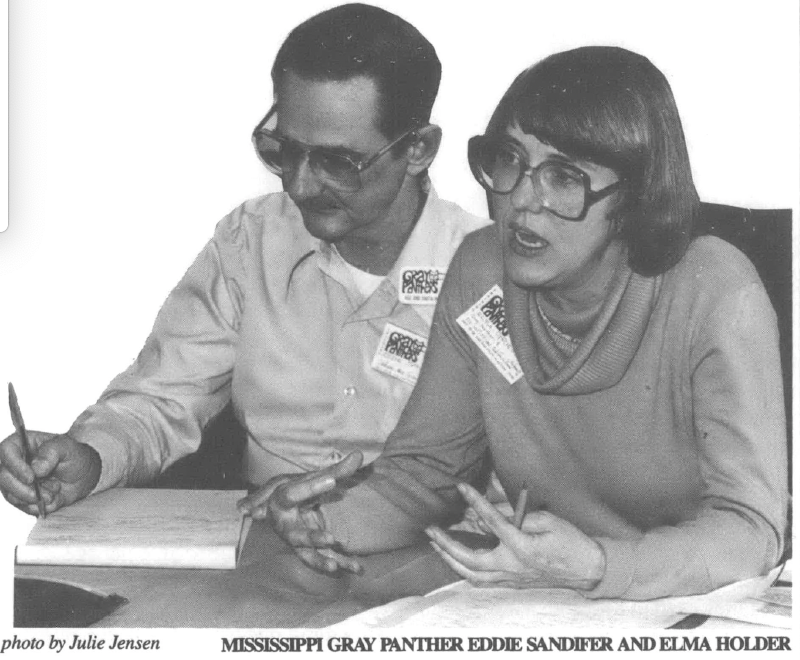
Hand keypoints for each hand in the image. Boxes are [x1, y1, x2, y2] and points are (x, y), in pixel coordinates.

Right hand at [0, 431, 100, 514]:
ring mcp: (17, 482)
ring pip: (11, 495)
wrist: (83, 475)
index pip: (6, 451)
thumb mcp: (68, 448)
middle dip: (21, 489)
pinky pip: (24, 507)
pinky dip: (40, 506)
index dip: (15, 465)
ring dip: (34, 498)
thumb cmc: (73, 456)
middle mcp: (15, 463)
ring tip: (55, 492)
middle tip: (39, 494)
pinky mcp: (23, 498)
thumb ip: (52, 452)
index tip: (31, 477)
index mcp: (22, 444)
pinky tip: (54, 499)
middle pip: (3, 477)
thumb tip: (36, 468)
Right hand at [238, 451, 363, 573]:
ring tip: (336, 566)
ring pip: (307, 554)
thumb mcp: (313, 478)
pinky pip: (324, 560)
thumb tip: (359, 454)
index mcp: (282, 500)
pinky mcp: (310, 551)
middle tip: (330, 539)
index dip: (311, 487)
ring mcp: (298, 541)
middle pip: (296, 535)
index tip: (332, 480)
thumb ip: (336, 470)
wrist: (284, 508)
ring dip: (321, 561)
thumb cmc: (300, 490)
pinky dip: (341, 565)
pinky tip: (357, 568)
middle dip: (311, 539)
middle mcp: (286, 525)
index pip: (293, 493)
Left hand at [426, 482, 605, 590]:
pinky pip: (481, 580)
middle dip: (446, 543)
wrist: (588, 569)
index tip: (461, 487)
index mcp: (521, 547)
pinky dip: (464, 570)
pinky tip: (455, 560)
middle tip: (431, 529)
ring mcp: (510, 578)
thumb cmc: (570, 541)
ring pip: (471, 574)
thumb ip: (515, 515)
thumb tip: (490, 509)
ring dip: (450, 559)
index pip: (491, 521)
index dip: (475, 502)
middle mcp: (512, 566)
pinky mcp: (512, 583)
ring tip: (436, 545)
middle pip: (469, 559)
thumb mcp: (546, 519)